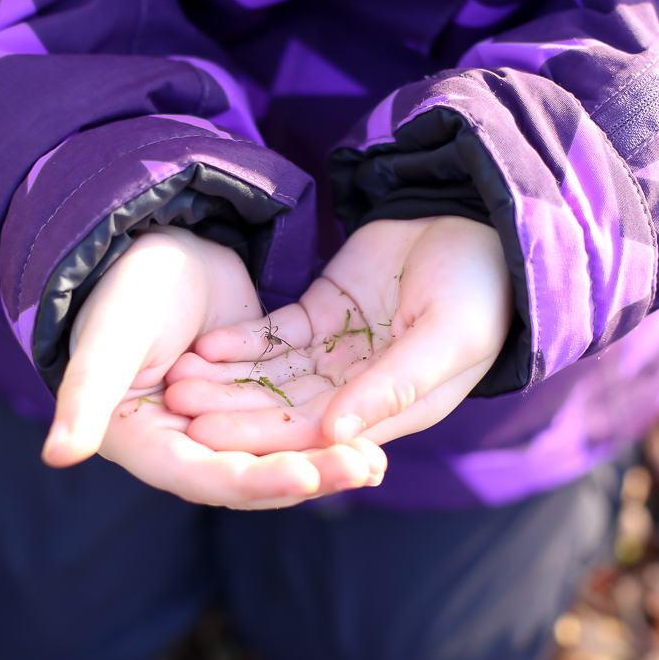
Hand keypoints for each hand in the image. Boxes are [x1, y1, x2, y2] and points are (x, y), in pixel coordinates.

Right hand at [40, 225, 385, 508]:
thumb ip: (85, 396)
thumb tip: (57, 456)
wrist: (149, 241)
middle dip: (309, 473)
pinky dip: (328, 421)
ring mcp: (224, 422)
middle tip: (366, 468)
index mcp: (147, 445)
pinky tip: (372, 423)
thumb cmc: (118, 292)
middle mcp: (187, 445)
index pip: (205, 477)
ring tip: (377, 458)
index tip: (303, 475)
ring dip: (326, 455)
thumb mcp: (107, 340)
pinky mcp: (254, 395)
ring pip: (280, 448)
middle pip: (252, 472)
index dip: (254, 478)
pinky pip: (295, 415)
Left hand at [164, 217, 513, 453]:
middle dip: (231, 408)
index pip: (317, 434)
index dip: (262, 435)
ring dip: (227, 377)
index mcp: (394, 409)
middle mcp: (361, 389)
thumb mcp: (447, 338)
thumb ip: (392, 386)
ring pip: (273, 373)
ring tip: (178, 375)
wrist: (483, 222)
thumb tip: (333, 433)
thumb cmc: (481, 289)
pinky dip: (243, 340)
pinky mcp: (324, 314)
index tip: (209, 437)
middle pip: (284, 407)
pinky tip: (207, 345)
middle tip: (176, 405)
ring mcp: (340, 351)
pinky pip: (276, 334)